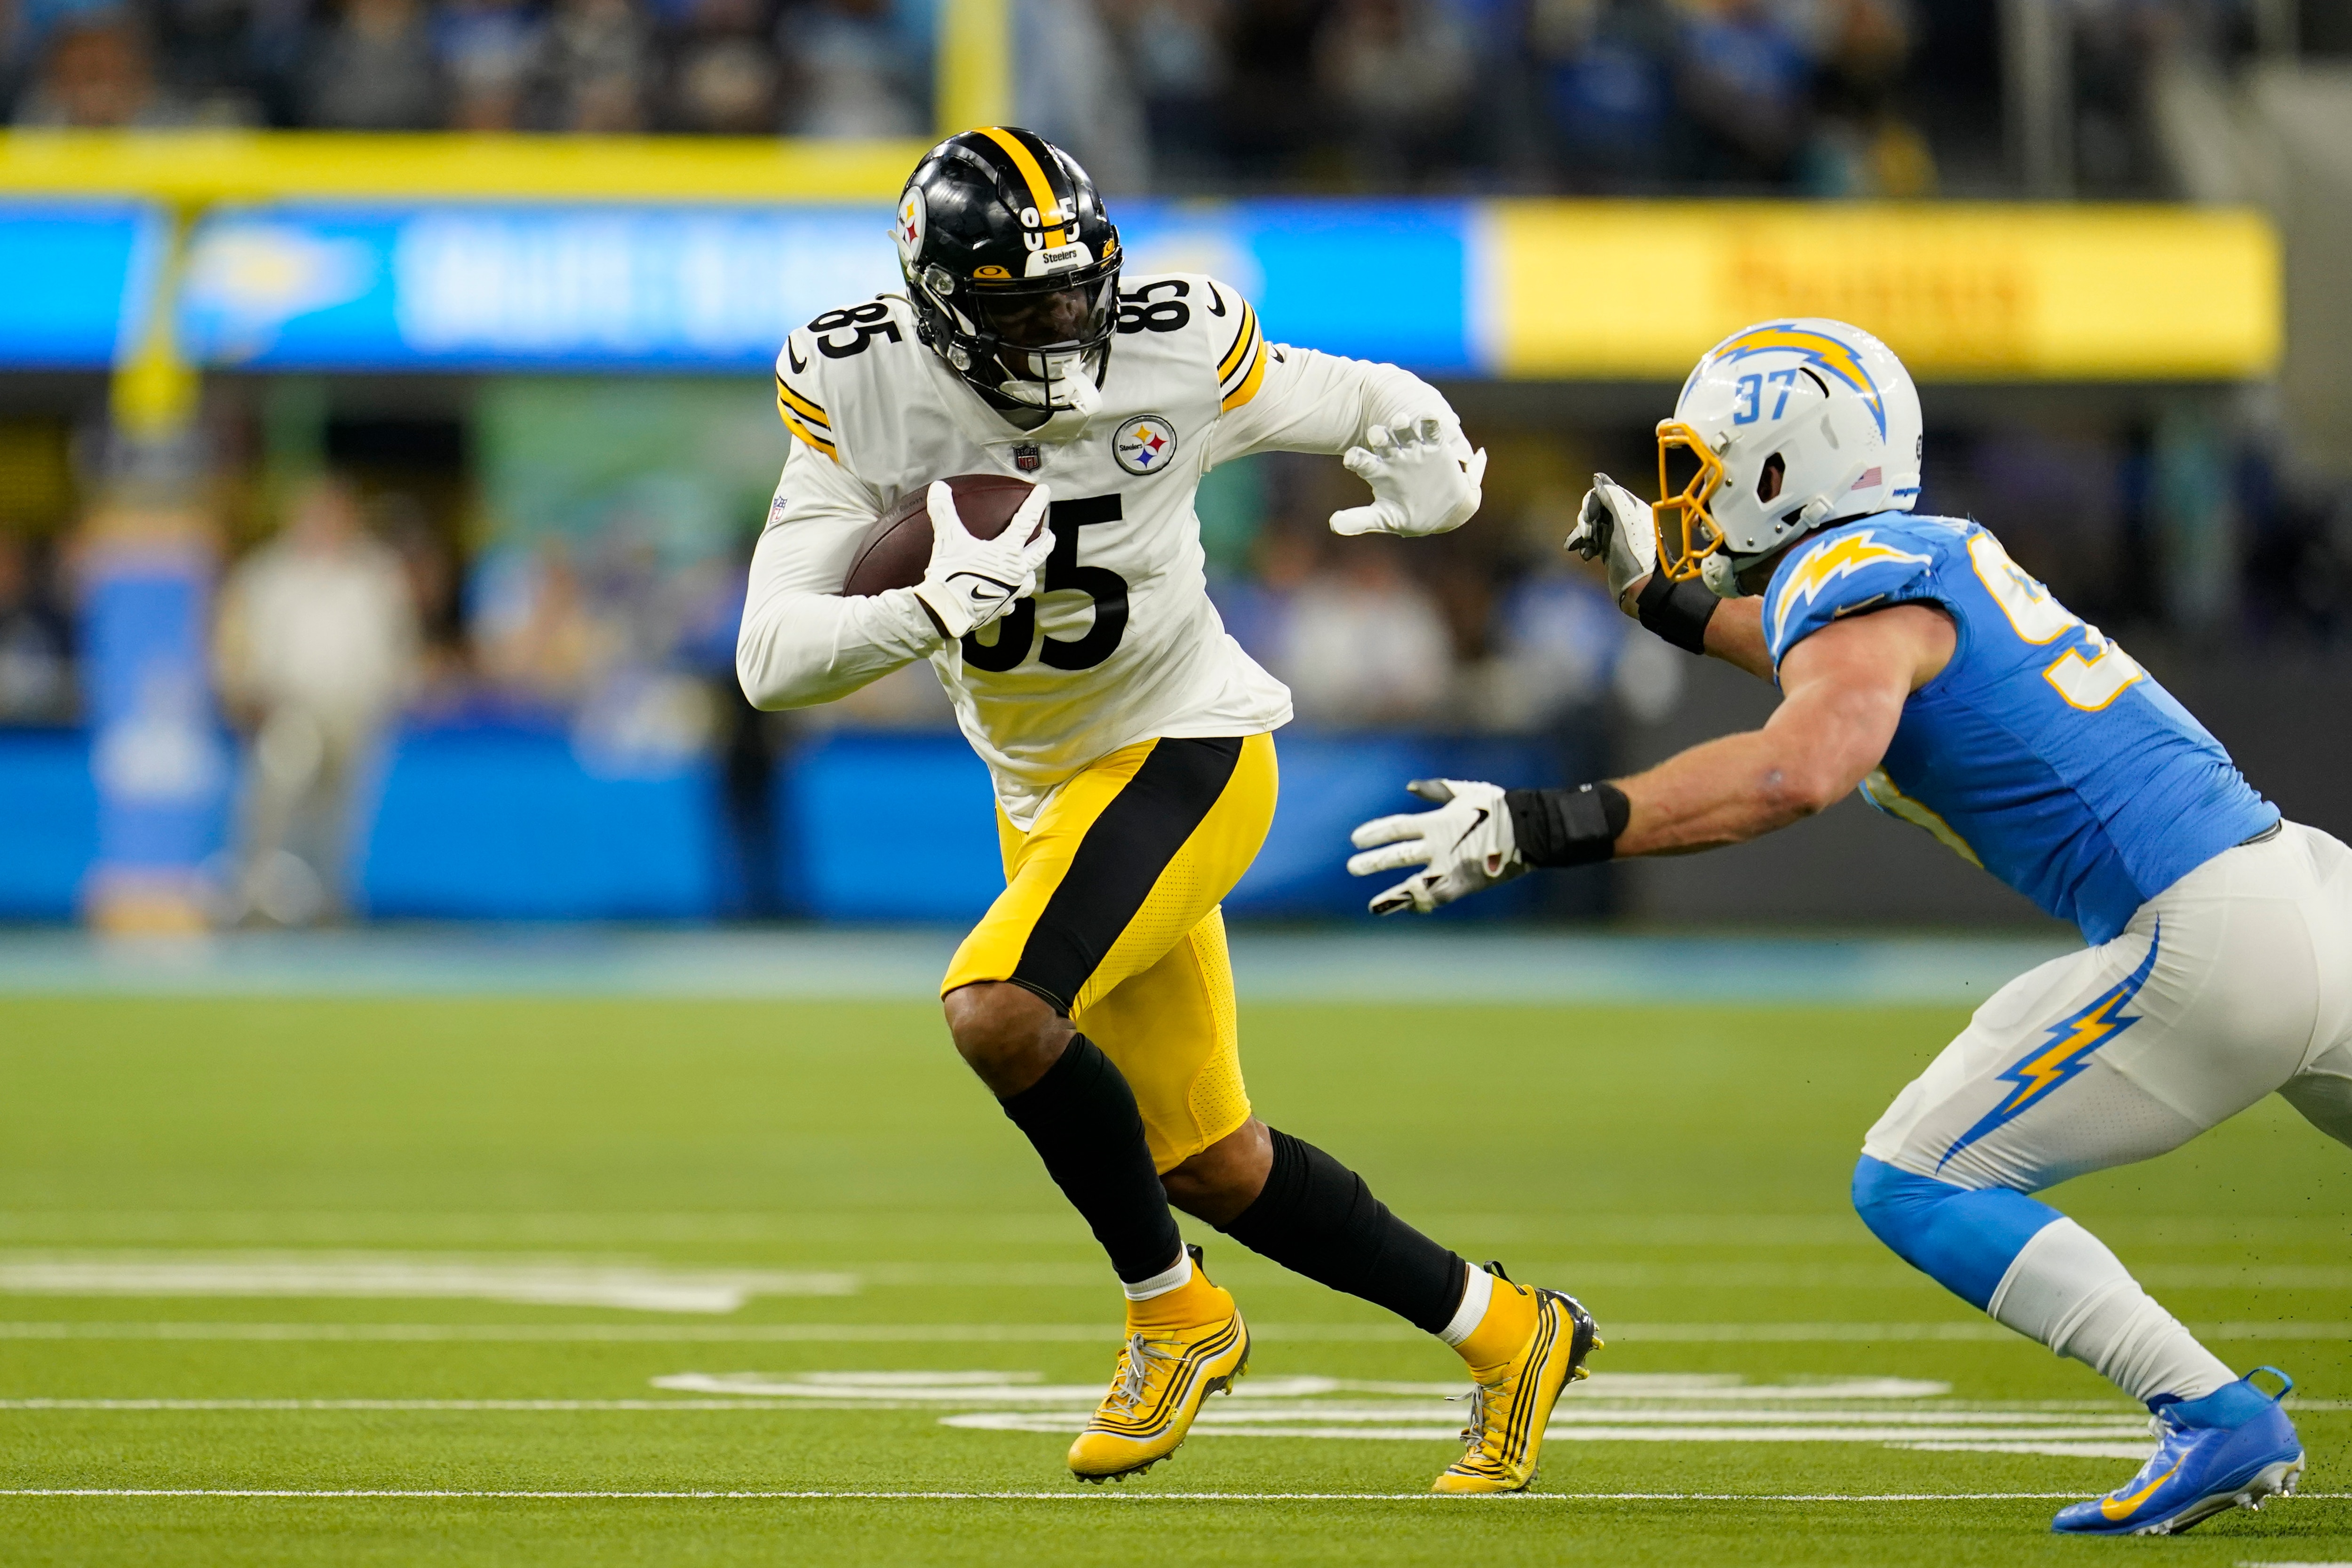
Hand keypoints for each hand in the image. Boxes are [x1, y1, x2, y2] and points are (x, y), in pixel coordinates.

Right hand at [912, 480, 1055, 640]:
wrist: (948, 612)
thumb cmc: (951, 574)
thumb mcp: (947, 539)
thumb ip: (944, 511)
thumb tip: (938, 487)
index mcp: (1007, 552)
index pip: (1026, 521)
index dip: (1036, 503)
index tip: (1045, 490)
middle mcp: (1016, 571)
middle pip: (1039, 552)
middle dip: (1046, 541)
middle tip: (1049, 533)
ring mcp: (1012, 592)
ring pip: (1030, 580)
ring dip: (1031, 570)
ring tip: (1028, 567)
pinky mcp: (1002, 608)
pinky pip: (1012, 601)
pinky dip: (1011, 596)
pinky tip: (1007, 596)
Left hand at [1330, 418, 1486, 537]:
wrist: (1444, 512)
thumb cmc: (1407, 514)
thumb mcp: (1383, 518)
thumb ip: (1359, 520)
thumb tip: (1333, 524)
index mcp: (1377, 471)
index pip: (1361, 461)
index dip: (1356, 458)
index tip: (1350, 458)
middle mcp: (1392, 456)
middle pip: (1381, 441)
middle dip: (1378, 436)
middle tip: (1376, 435)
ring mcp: (1413, 449)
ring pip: (1404, 431)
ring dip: (1401, 424)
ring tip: (1400, 421)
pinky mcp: (1435, 446)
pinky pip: (1431, 430)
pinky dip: (1430, 422)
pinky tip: (1429, 416)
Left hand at [1346, 778, 1524, 915]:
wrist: (1531, 830)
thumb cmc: (1500, 808)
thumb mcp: (1466, 792)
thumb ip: (1437, 790)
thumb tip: (1410, 786)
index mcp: (1437, 822)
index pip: (1396, 827)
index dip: (1375, 832)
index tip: (1355, 839)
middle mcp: (1439, 846)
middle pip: (1397, 855)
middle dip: (1373, 862)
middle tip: (1352, 867)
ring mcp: (1451, 867)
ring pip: (1413, 884)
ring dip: (1392, 896)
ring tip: (1372, 907)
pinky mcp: (1465, 884)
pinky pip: (1437, 899)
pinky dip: (1422, 904)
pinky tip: (1410, 909)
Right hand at [1565, 471, 1657, 608]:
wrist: (1641, 589)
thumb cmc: (1636, 554)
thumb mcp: (1626, 522)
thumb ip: (1613, 498)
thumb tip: (1598, 478)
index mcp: (1632, 508)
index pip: (1605, 493)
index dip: (1593, 502)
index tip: (1590, 517)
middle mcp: (1624, 520)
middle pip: (1595, 508)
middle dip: (1586, 520)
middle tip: (1587, 534)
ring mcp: (1615, 536)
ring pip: (1590, 525)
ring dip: (1581, 534)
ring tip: (1580, 546)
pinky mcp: (1607, 551)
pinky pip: (1590, 542)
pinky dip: (1583, 546)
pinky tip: (1585, 556)